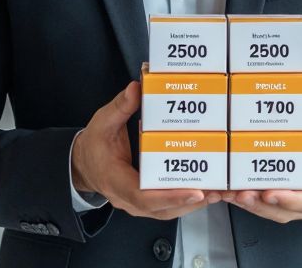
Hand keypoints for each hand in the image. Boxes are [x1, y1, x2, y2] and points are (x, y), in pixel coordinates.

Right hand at [71, 80, 223, 219]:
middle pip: (163, 209)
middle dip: (192, 202)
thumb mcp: (103, 122)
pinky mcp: (146, 203)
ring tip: (219, 192)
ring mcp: (137, 204)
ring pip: (168, 212)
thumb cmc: (94, 145)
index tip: (194, 192)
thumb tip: (136, 88)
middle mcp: (127, 198)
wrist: (83, 164)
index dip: (171, 196)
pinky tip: (207, 193)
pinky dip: (187, 204)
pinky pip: (168, 209)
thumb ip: (120, 106)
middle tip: (217, 191)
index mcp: (116, 180)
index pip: (144, 196)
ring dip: (194, 205)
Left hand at [224, 73, 301, 222]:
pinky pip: (263, 204)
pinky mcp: (279, 195)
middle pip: (286, 209)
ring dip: (249, 205)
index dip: (291, 199)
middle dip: (261, 205)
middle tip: (242, 193)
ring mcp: (294, 198)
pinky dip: (245, 200)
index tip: (271, 193)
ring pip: (272, 210)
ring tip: (229, 193)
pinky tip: (227, 191)